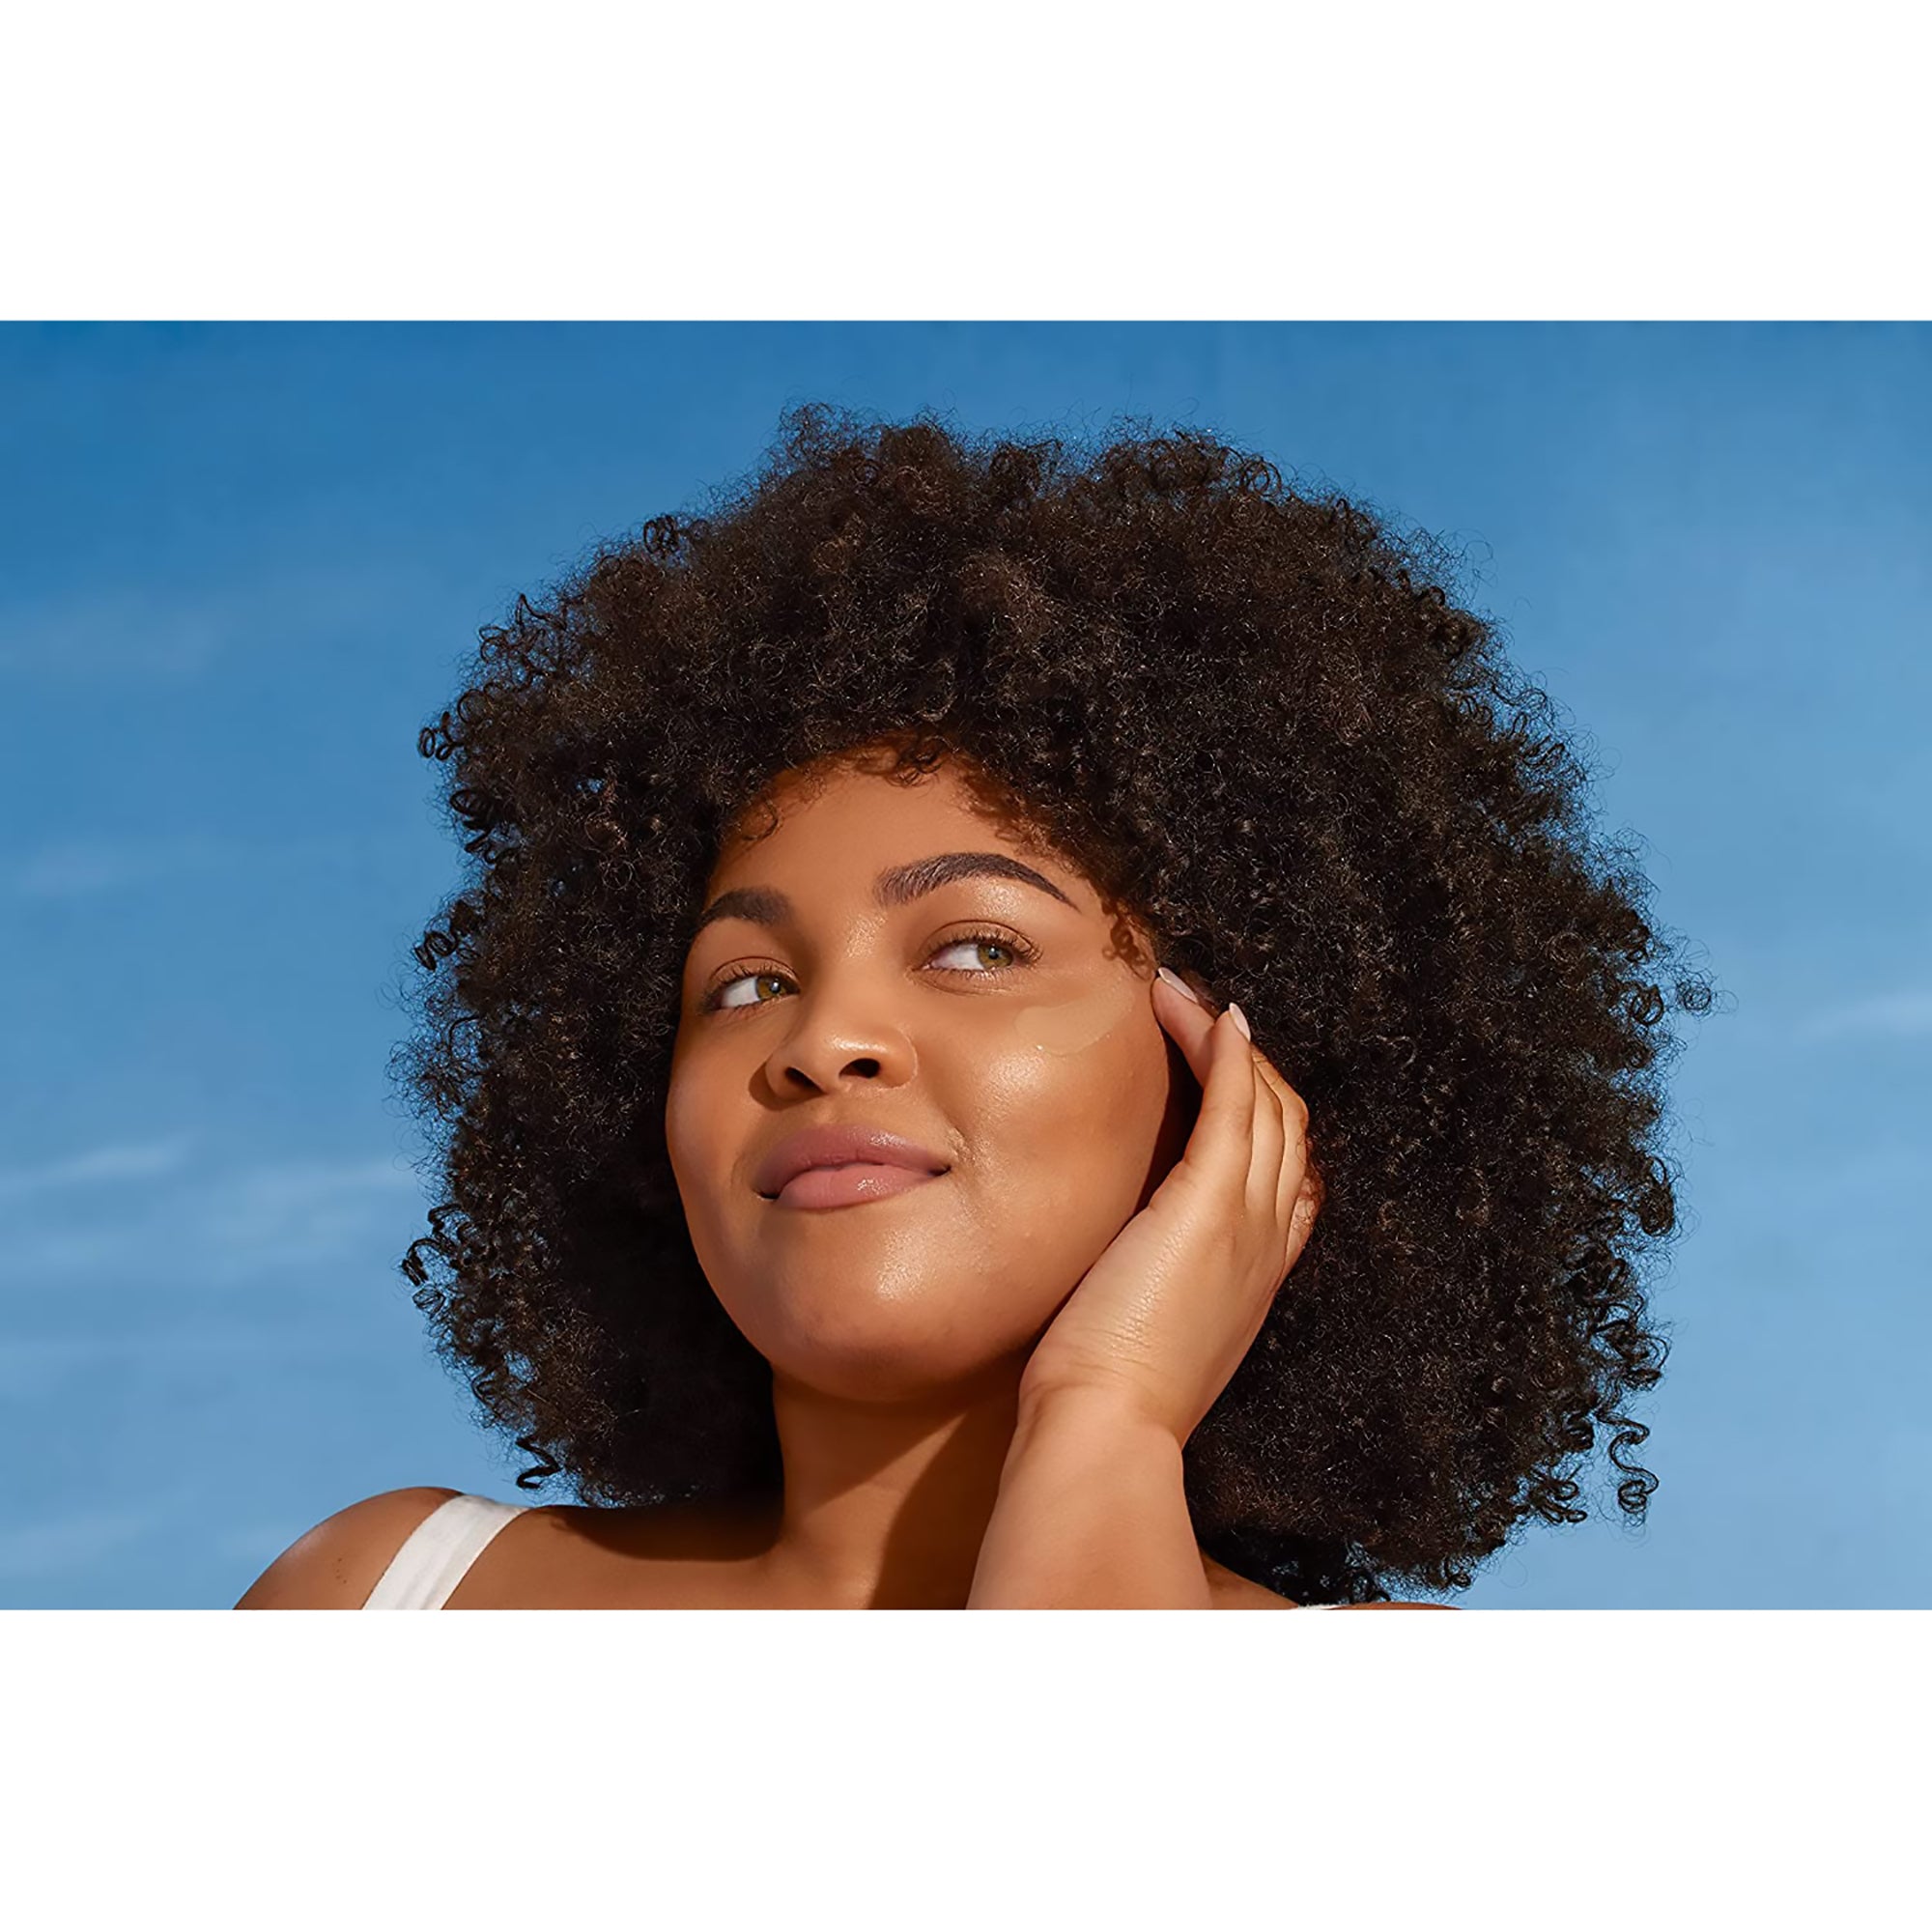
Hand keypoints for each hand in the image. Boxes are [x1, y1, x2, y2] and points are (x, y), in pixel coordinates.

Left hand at [1016, 968, 1323, 1447]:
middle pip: (1289, 1126)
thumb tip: (1119, 1245)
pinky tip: (1205, 1012)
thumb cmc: (1108, 1392)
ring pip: (1266, 1101)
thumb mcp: (1147, 1322)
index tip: (1219, 1074)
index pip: (1288, 1171)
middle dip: (1252, 1063)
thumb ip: (1153, 1273)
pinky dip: (1225, 1048)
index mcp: (1259, 1270)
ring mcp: (1246, 1217)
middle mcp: (1269, 1237)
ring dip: (1228, 1038)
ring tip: (1181, 997)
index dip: (1263, 1114)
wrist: (1109, 1428)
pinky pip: (1234, 1100)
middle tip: (1198, 1017)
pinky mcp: (1208, 1202)